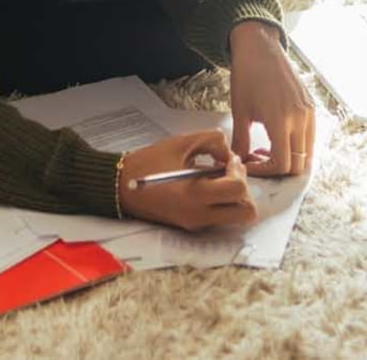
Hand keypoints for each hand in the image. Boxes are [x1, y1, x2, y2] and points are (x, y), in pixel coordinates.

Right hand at [118, 130, 257, 232]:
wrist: (120, 186)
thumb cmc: (148, 163)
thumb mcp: (181, 142)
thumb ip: (212, 140)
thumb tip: (229, 154)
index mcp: (195, 195)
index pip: (238, 190)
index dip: (238, 171)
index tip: (226, 160)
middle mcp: (199, 215)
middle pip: (245, 213)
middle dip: (243, 190)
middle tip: (227, 173)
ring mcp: (196, 223)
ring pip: (235, 217)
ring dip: (234, 197)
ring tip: (216, 179)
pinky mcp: (192, 225)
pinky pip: (219, 216)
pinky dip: (220, 201)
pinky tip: (204, 185)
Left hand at [229, 20, 314, 176]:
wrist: (260, 48)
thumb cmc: (247, 75)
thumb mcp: (240, 111)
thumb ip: (240, 141)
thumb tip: (238, 162)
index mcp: (281, 120)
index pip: (283, 164)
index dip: (265, 171)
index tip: (249, 165)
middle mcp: (300, 118)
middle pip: (299, 164)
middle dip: (277, 169)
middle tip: (257, 160)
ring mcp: (309, 113)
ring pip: (307, 153)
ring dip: (288, 159)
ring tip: (265, 149)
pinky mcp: (311, 107)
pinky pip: (310, 137)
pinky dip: (296, 146)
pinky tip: (276, 137)